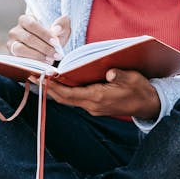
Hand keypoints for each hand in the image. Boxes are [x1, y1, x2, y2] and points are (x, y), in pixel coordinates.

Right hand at [7, 14, 70, 63]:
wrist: (49, 49)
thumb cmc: (53, 36)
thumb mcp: (60, 28)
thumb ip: (61, 25)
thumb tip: (56, 29)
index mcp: (25, 19)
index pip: (32, 24)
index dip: (44, 33)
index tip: (56, 42)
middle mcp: (15, 31)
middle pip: (28, 38)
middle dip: (44, 47)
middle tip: (56, 54)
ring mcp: (11, 44)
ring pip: (21, 49)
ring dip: (38, 56)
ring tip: (51, 59)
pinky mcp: (12, 56)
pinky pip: (20, 59)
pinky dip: (33, 62)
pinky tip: (44, 63)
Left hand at [42, 69, 160, 118]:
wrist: (148, 105)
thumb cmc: (140, 89)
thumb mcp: (132, 78)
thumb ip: (119, 74)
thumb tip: (109, 71)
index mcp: (99, 97)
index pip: (70, 94)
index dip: (54, 87)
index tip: (41, 79)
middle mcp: (93, 105)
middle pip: (64, 99)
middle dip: (48, 89)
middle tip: (31, 78)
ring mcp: (94, 107)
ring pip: (69, 100)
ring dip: (55, 91)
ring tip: (41, 79)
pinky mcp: (96, 106)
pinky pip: (76, 100)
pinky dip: (65, 93)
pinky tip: (59, 84)